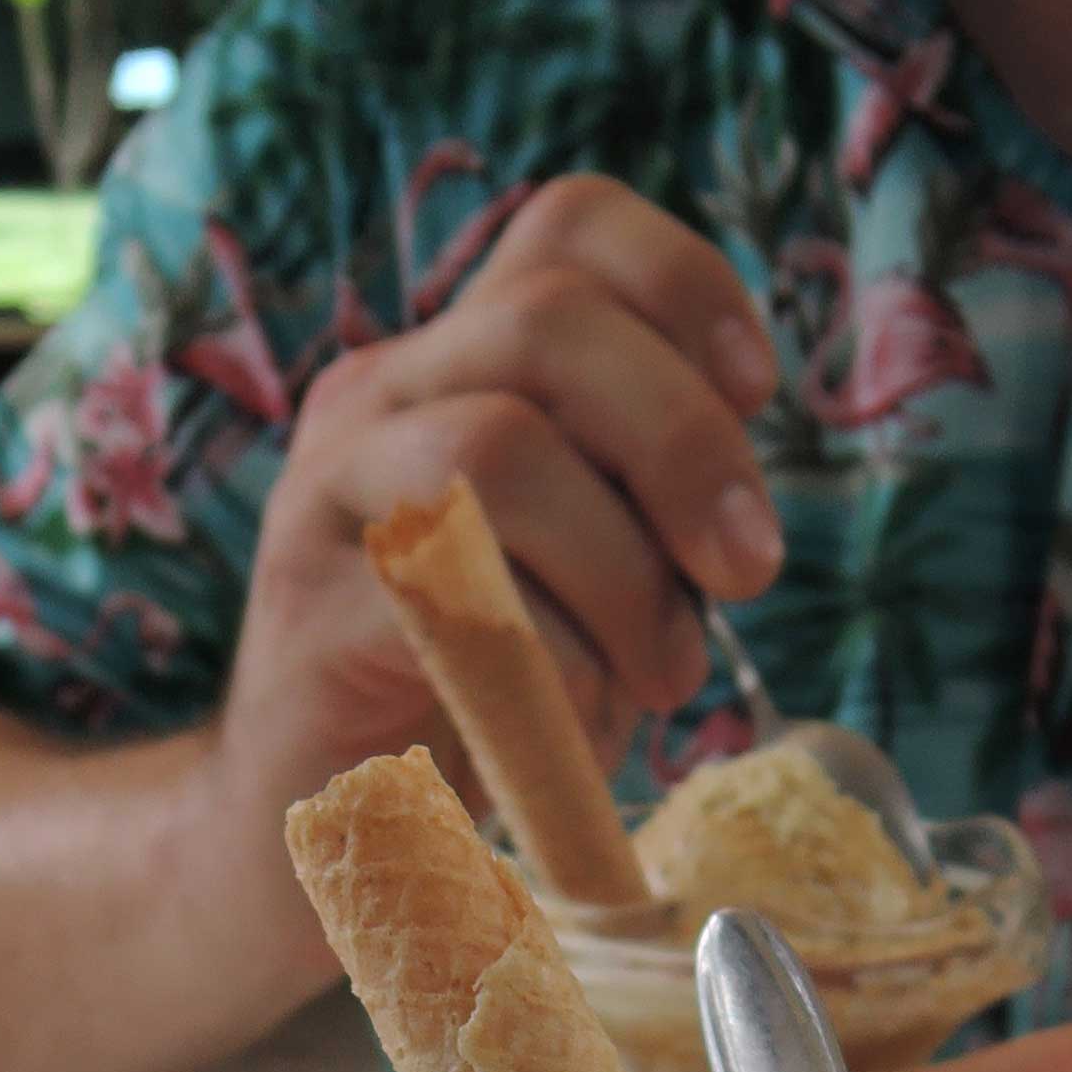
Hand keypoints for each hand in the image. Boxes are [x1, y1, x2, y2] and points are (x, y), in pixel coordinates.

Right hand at [207, 176, 780, 953]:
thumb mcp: (585, 583)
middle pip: (549, 320)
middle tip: (746, 572)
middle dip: (684, 445)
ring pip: (499, 445)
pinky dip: (556, 663)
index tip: (760, 394)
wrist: (313, 842)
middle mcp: (382, 399)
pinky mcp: (311, 620)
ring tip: (663, 678)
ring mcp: (330, 499)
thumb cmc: (471, 708)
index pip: (570, 229)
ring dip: (623, 570)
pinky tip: (573, 727)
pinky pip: (458, 596)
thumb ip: (645, 516)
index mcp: (456, 365)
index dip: (687, 284)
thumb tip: (735, 520)